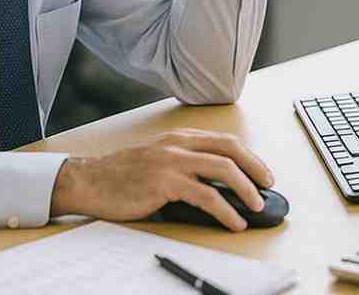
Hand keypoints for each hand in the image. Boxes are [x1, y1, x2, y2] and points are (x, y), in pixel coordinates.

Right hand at [49, 128, 274, 231]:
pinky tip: (233, 220)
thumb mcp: (158, 159)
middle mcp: (178, 144)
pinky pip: (205, 196)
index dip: (249, 156)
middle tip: (268, 186)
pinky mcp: (164, 182)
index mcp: (180, 137)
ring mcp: (172, 161)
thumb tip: (218, 186)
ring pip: (222, 169)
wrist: (90, 181)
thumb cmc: (123, 174)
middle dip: (255, 168)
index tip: (263, 172)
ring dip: (246, 189)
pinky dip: (225, 209)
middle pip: (230, 149)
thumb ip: (185, 164)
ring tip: (256, 205)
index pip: (225, 141)